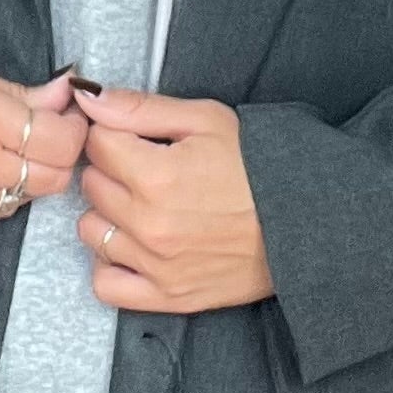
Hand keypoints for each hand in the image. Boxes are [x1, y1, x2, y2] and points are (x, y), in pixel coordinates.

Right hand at [0, 60, 85, 226]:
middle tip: (51, 132)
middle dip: (63, 155)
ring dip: (33, 176)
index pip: (63, 140)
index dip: (74, 126)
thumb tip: (65, 93)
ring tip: (16, 150)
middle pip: (55, 177)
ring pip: (27, 199)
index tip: (68, 113)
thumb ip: (18, 91)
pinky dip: (4, 195)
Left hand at [72, 86, 271, 313]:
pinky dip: (110, 264)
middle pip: (92, 185)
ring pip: (91, 231)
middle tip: (145, 167)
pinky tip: (132, 245)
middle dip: (112, 169)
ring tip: (142, 204)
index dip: (112, 134)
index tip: (133, 138)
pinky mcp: (167, 296)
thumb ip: (140, 108)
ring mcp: (156, 265)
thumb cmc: (259, 166)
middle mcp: (149, 224)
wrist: (304, 222)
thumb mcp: (206, 120)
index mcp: (156, 175)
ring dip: (109, 214)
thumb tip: (88, 95)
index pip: (96, 144)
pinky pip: (106, 285)